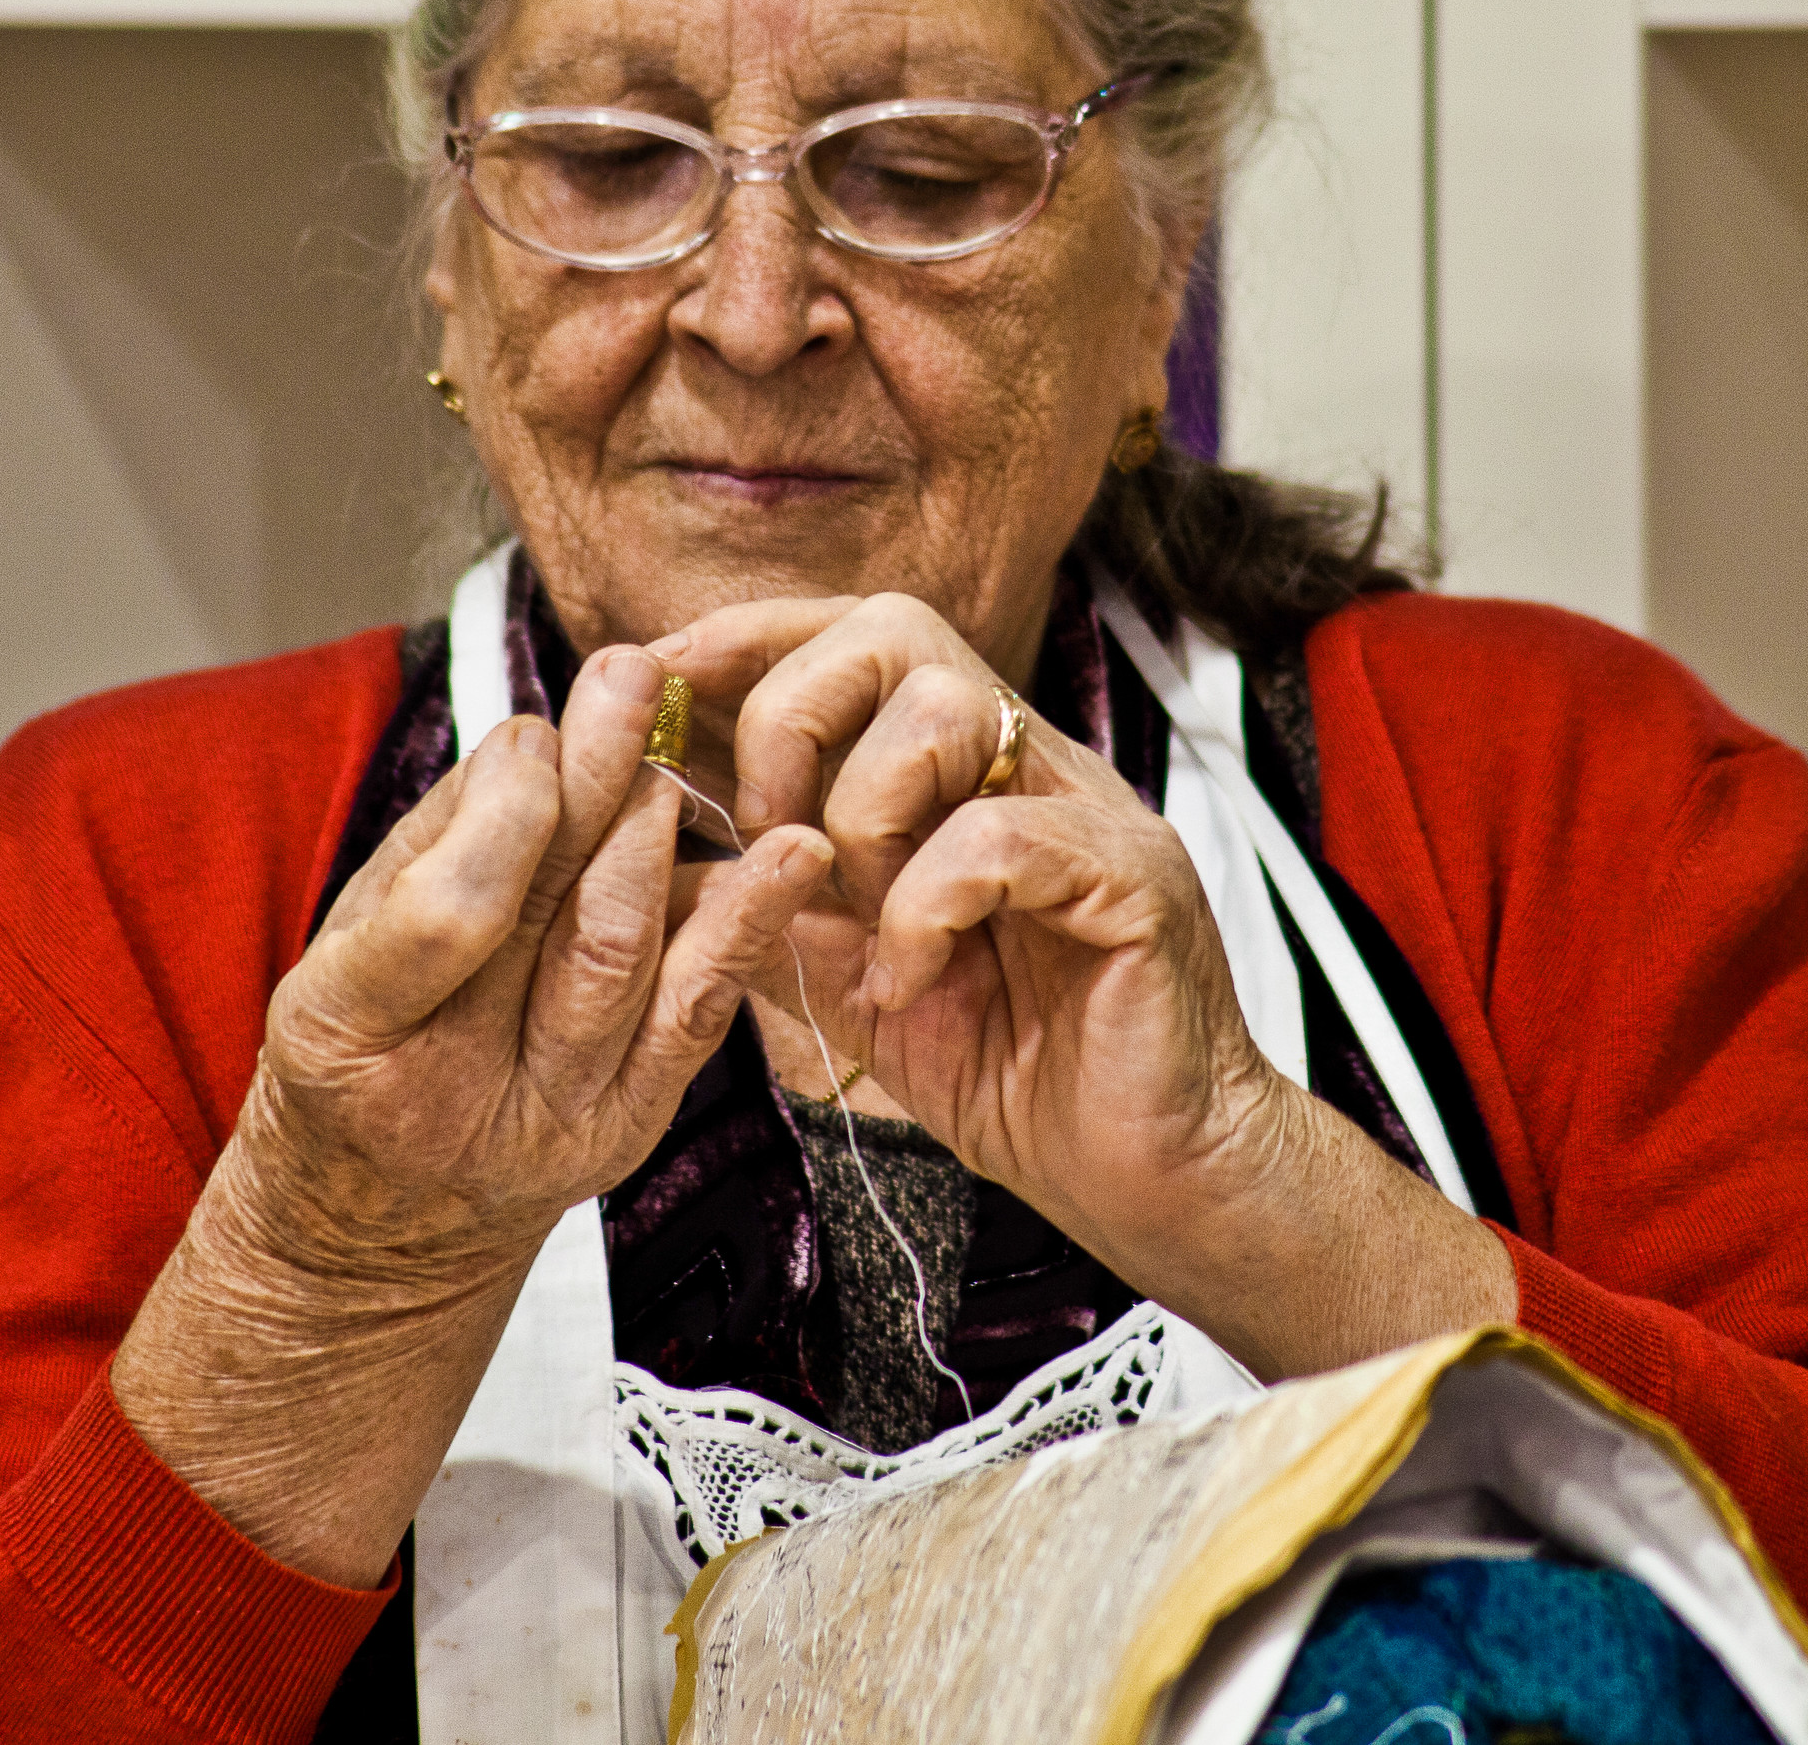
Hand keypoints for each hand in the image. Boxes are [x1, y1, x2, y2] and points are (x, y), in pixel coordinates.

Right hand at [112, 643, 829, 1584]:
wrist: (377, 1228)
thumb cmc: (354, 1051)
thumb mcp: (338, 952)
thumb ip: (433, 850)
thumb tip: (538, 738)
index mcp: (347, 1033)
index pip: (446, 912)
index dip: (506, 811)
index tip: (537, 729)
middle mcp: (451, 1091)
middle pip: (553, 920)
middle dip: (600, 785)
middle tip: (635, 678)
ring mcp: (552, 1121)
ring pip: (627, 959)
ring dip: (660, 842)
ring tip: (670, 758)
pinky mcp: (627, 1130)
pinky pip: (695, 1017)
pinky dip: (742, 927)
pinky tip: (788, 857)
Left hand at [659, 595, 1277, 1263]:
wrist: (1148, 1178)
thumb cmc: (1018, 1077)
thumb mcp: (860, 982)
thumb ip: (783, 906)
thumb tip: (672, 852)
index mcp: (966, 772)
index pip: (853, 636)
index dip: (748, 642)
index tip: (659, 684)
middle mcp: (1031, 765)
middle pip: (893, 628)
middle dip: (789, 718)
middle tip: (768, 836)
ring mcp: (1088, 810)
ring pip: (945, 707)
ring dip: (862, 814)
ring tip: (865, 919)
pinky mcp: (1132, 877)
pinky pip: (998, 836)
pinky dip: (924, 909)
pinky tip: (915, 984)